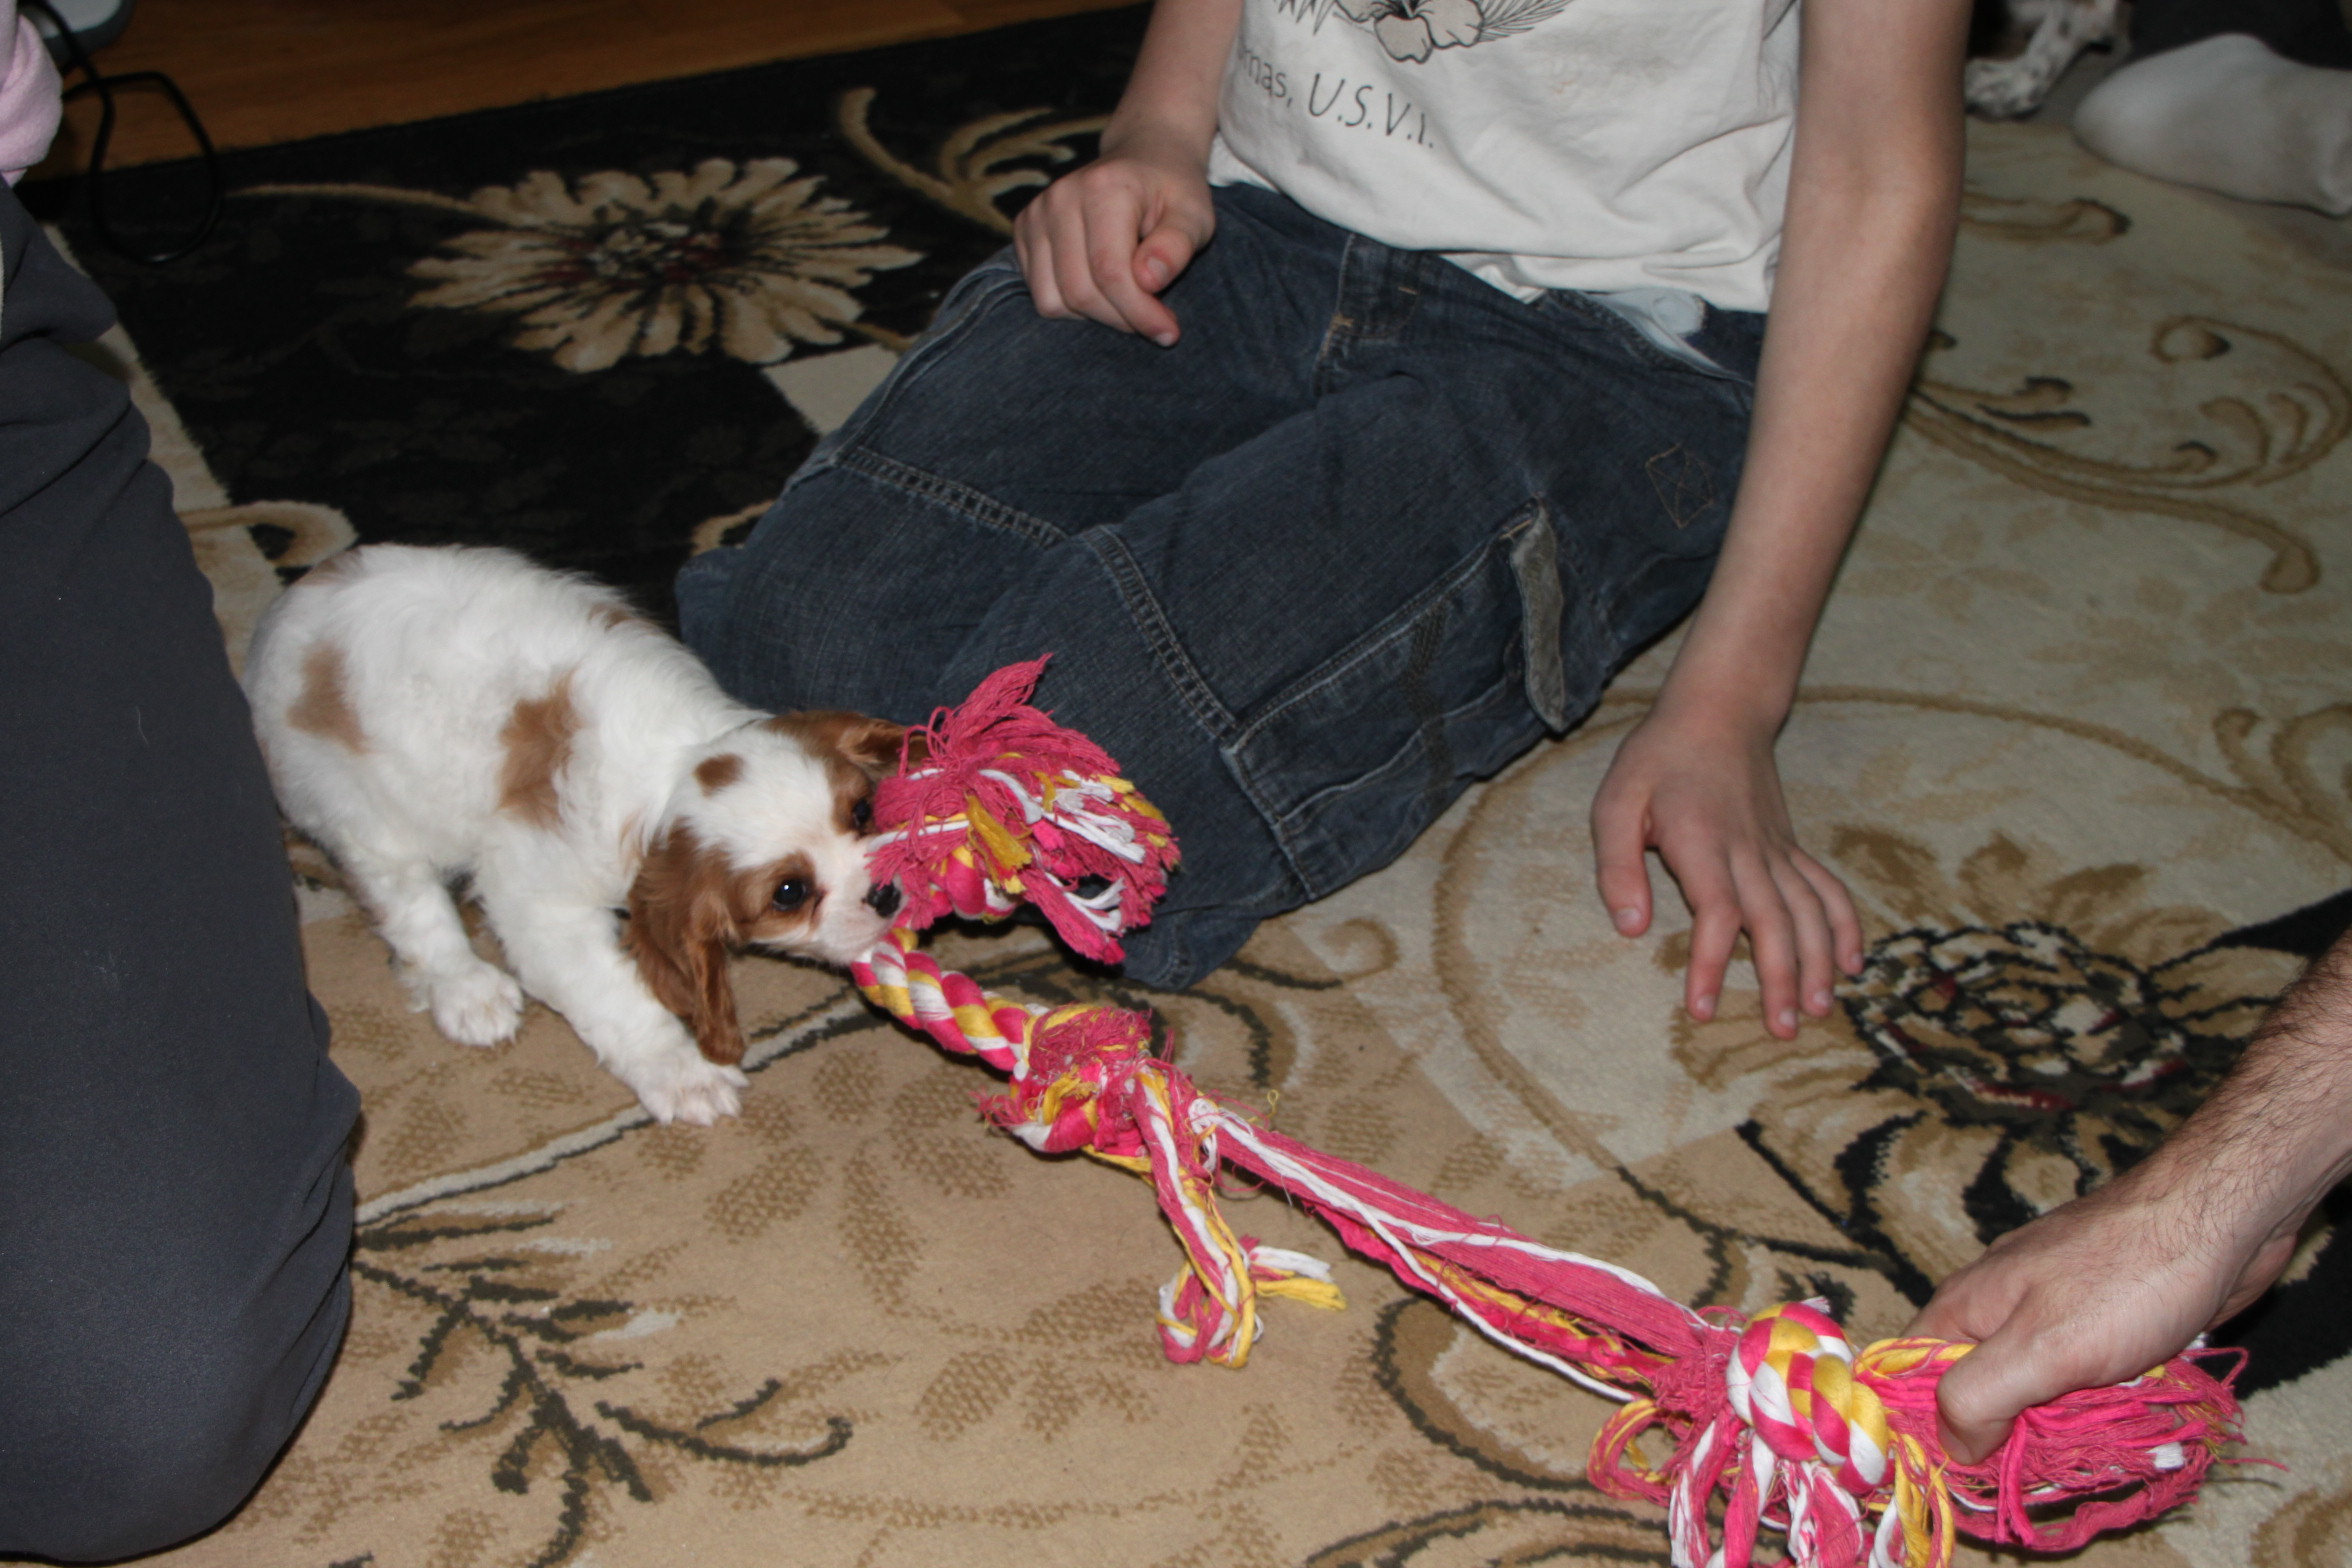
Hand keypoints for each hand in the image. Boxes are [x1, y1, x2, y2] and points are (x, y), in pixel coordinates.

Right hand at [1011, 140, 1215, 345]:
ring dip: (1095, 315)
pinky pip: (1041, 294)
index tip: (1168, 333)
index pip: (1111, 273)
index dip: (1139, 313)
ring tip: (1128, 298)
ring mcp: (1036, 213)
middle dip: (1121, 318)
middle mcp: (1060, 197)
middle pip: (1079, 292)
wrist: (1144, 156)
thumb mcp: (1193, 215)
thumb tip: (1148, 281)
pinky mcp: (1024, 230)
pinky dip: (1072, 305)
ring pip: (1053, 301)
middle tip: (1154, 317)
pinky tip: (1101, 286)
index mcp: (1104, 188)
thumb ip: (1177, 246)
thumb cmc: (1173, 191)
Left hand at [1591, 701, 1861, 1038]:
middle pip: (1775, 922)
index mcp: (1703, 843)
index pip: (1717, 913)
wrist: (1718, 711)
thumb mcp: (1615, 803)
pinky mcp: (1790, 846)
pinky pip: (1827, 888)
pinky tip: (1852, 964)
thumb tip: (1629, 927)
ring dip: (1818, 963)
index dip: (1713, 964)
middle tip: (1781, 1031)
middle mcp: (1749, 850)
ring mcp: (1777, 849)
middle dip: (1781, 980)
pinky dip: (1844, 926)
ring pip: (1809, 911)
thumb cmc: (1658, 760)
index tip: (1704, 1009)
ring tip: (1820, 1011)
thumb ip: (1616, 866)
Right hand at [1906, 1172, 2298, 1463]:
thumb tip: (1949, 1447)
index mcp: (1965, 1307)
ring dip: (2063, 1419)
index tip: (1969, 1473)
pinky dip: (2100, 1398)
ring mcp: (2053, 1309)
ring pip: (2036, 1385)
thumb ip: (1979, 1397)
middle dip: (2009, 1433)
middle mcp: (1999, 1306)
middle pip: (1978, 1389)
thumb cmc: (2125, 1281)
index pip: (1911, 1376)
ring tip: (2097, 1436)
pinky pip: (2083, 1373)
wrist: (2218, 1218)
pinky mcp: (2102, 1316)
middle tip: (2049, 1464)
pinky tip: (2128, 1407)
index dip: (1928, 1428)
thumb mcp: (2040, 1349)